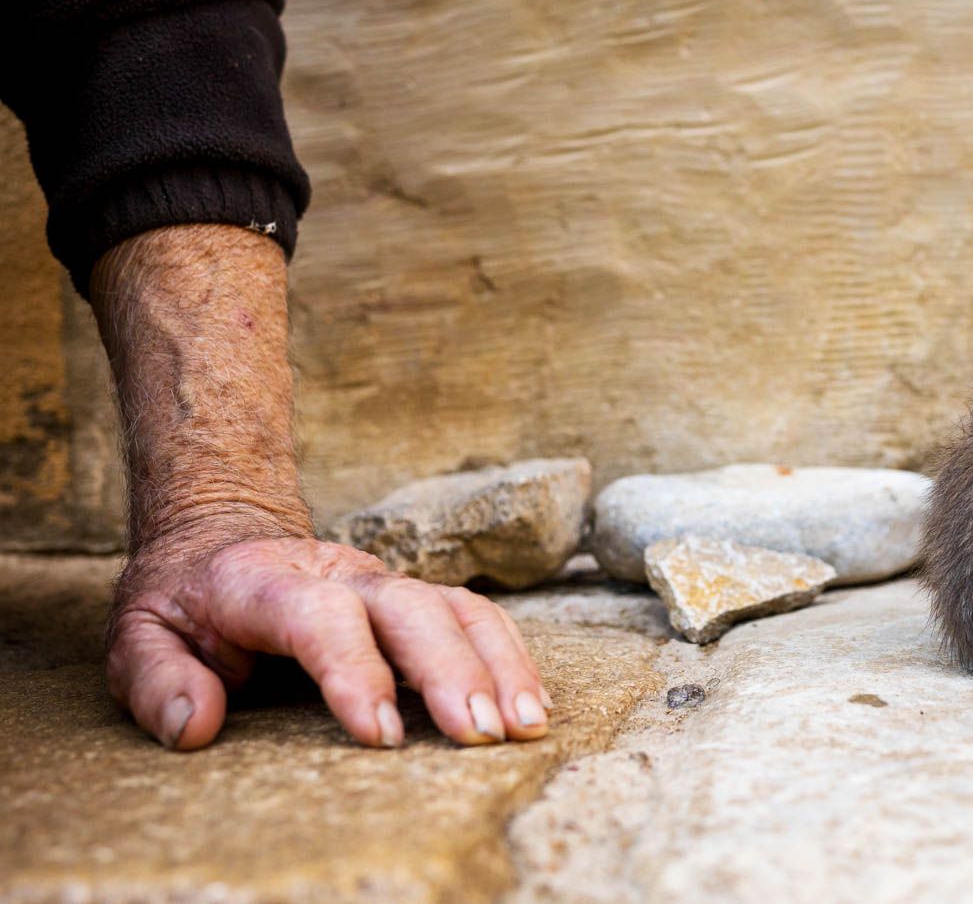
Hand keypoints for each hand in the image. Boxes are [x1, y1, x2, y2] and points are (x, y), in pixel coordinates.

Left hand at [90, 224, 549, 750]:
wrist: (226, 540)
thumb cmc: (184, 603)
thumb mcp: (138, 636)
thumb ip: (157, 679)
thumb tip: (197, 723)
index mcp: (266, 583)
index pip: (322, 617)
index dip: (356, 672)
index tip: (382, 735)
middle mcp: (341, 575)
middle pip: (412, 609)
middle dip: (452, 671)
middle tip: (481, 734)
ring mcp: (387, 584)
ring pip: (459, 608)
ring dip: (499, 664)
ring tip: (525, 726)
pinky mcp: (417, 599)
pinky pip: (478, 618)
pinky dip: (511, 657)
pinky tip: (531, 705)